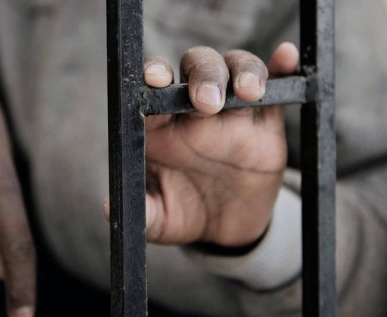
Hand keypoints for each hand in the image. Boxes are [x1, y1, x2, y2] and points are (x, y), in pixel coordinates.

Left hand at [132, 43, 297, 246]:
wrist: (226, 229)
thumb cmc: (184, 213)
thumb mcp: (161, 219)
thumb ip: (141, 211)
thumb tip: (111, 208)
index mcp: (162, 126)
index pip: (155, 87)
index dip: (153, 74)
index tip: (155, 79)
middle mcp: (194, 111)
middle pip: (197, 68)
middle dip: (202, 74)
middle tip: (207, 102)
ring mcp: (232, 113)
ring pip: (236, 69)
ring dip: (243, 71)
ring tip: (248, 92)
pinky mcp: (265, 123)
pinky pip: (277, 87)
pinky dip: (282, 68)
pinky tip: (287, 56)